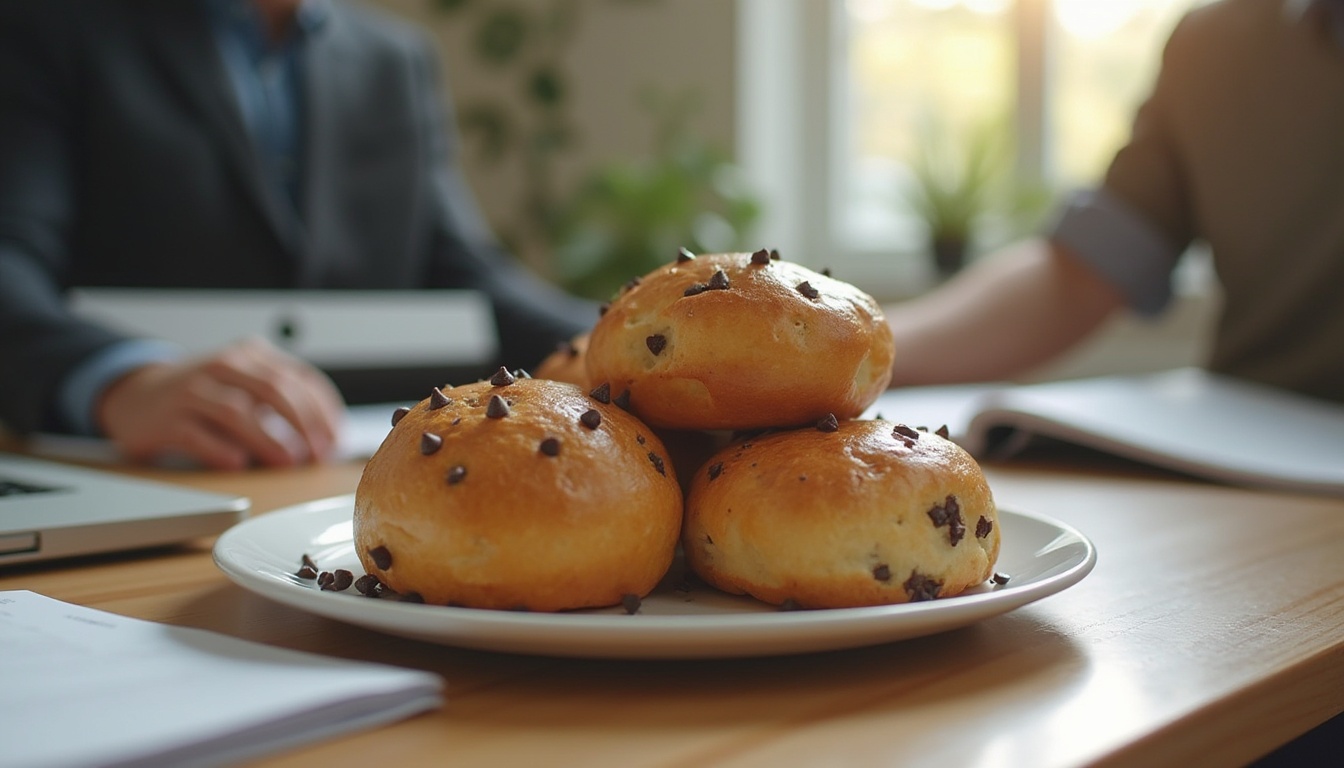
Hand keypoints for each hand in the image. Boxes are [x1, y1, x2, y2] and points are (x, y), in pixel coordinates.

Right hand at [95, 337, 345, 469]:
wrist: (135, 394)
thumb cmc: (203, 394)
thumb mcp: (245, 384)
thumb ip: (283, 400)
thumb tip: (328, 435)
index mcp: (248, 353)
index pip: (296, 377)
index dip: (322, 409)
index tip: (336, 438)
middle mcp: (222, 365)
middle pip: (273, 390)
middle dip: (302, 424)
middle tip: (318, 453)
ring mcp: (191, 390)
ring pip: (237, 411)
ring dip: (268, 439)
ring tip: (289, 461)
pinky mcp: (166, 418)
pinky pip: (198, 434)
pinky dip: (221, 450)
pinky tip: (239, 464)